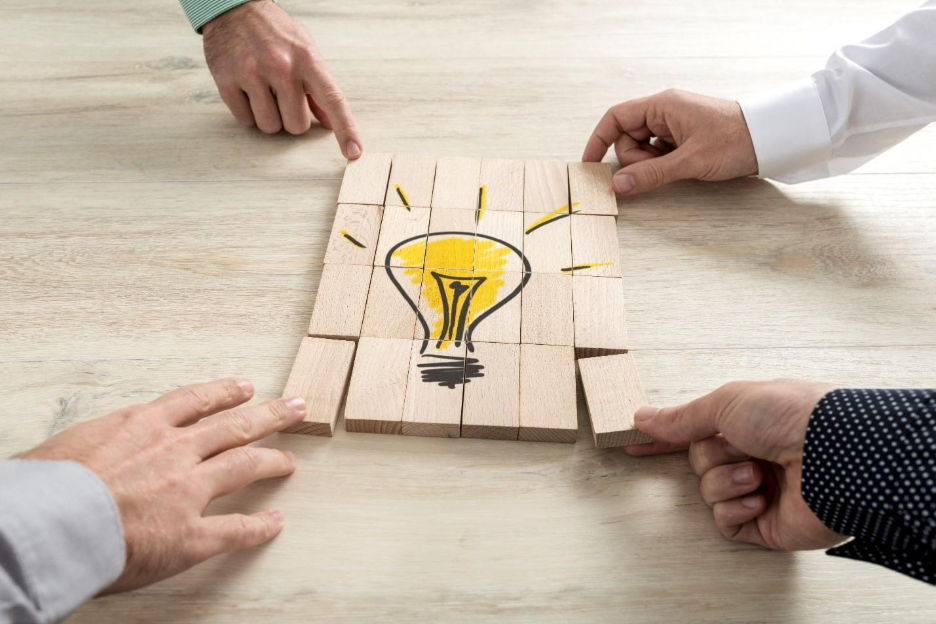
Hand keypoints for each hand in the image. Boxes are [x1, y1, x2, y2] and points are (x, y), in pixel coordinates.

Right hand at [22, 378, 304, 592]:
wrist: (47, 525)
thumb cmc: (44, 489)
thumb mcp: (69, 446)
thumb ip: (99, 444)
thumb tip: (94, 453)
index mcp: (143, 426)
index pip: (195, 401)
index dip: (225, 393)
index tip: (245, 387)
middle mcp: (175, 451)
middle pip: (233, 426)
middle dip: (268, 415)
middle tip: (295, 407)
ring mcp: (188, 490)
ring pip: (244, 465)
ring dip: (272, 461)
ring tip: (289, 460)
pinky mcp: (191, 534)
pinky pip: (236, 528)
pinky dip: (260, 526)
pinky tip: (275, 523)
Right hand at [202, 0, 361, 156]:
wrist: (234, 8)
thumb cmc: (275, 33)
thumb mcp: (304, 51)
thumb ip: (318, 88)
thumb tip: (330, 123)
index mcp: (308, 59)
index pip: (333, 100)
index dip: (346, 129)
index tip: (354, 152)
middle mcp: (282, 66)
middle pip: (296, 126)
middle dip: (290, 117)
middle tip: (281, 96)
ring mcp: (252, 73)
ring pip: (270, 127)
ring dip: (268, 116)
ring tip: (263, 90)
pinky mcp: (227, 80)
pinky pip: (245, 120)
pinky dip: (247, 112)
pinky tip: (246, 90)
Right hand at [582, 89, 757, 195]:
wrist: (771, 140)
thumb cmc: (735, 140)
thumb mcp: (689, 161)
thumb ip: (651, 173)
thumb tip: (619, 185)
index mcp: (662, 105)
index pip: (616, 117)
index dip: (599, 139)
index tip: (589, 162)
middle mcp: (665, 111)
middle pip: (628, 136)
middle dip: (635, 158)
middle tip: (658, 168)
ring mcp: (674, 124)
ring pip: (643, 147)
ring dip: (650, 162)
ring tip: (677, 167)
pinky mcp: (683, 137)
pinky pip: (658, 152)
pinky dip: (662, 163)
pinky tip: (681, 167)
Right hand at [625, 379, 844, 550]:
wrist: (834, 456)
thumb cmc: (789, 416)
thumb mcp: (727, 402)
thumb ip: (683, 416)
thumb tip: (642, 416)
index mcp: (748, 424)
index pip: (694, 432)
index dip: (663, 439)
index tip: (633, 444)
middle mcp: (754, 456)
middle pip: (700, 461)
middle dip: (713, 455)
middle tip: (742, 447)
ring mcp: (760, 491)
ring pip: (710, 492)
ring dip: (727, 481)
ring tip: (760, 473)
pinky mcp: (766, 525)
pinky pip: (726, 521)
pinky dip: (736, 509)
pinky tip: (759, 499)